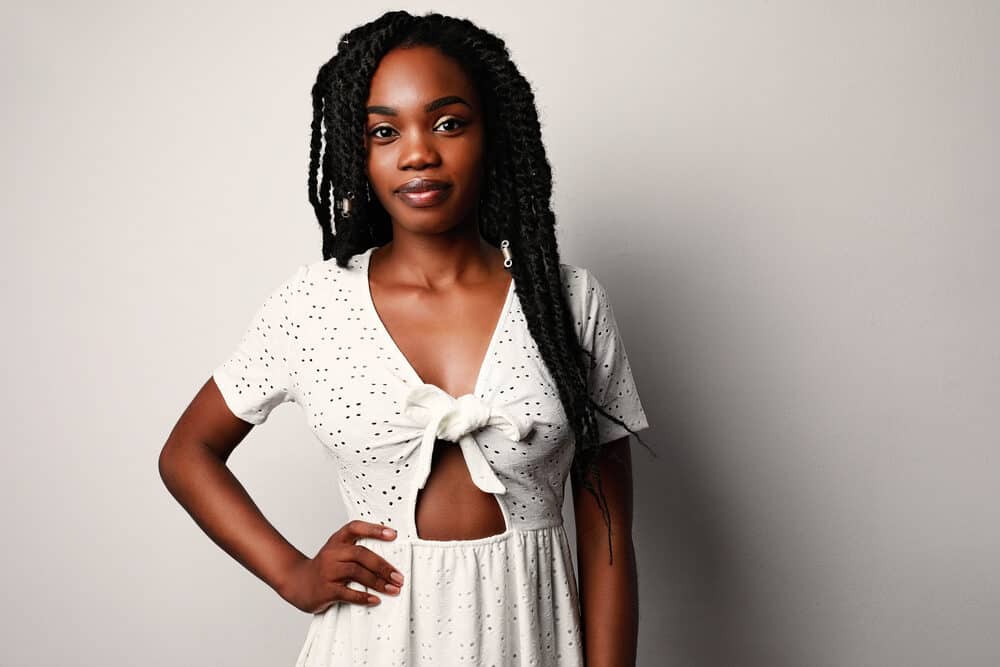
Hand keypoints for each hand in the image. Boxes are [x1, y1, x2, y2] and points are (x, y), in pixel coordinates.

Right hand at [278, 520, 403, 612]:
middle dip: (383, 566)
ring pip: (356, 573)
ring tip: (393, 589)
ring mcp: (328, 571)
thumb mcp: (337, 551)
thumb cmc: (324, 567)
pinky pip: (347, 593)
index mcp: (337, 541)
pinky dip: (363, 597)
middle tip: (398, 576)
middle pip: (361, 554)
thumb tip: (390, 557)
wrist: (296, 582)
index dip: (374, 529)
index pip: (355, 528)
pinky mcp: (325, 590)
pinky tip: (375, 600)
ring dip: (378, 582)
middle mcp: (332, 553)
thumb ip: (357, 550)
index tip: (394, 534)